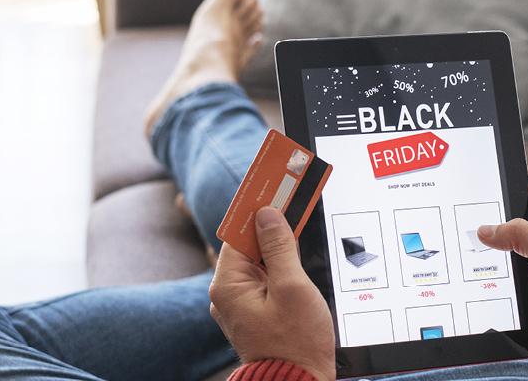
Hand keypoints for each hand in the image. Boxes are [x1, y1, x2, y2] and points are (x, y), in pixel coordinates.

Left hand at [211, 207, 335, 380]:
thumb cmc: (296, 343)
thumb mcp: (292, 287)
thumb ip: (279, 247)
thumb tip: (268, 214)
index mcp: (229, 286)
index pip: (238, 233)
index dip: (257, 208)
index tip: (272, 184)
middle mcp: (229, 295)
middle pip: (248, 245)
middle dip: (271, 224)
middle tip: (292, 197)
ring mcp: (241, 306)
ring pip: (259, 263)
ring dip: (278, 245)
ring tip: (298, 220)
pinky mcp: (257, 314)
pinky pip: (266, 280)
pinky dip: (281, 266)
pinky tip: (298, 256)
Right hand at [479, 180, 527, 380]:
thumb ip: (520, 233)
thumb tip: (487, 229)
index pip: (527, 191)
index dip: (504, 186)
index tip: (476, 189)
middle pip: (507, 224)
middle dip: (486, 225)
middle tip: (459, 225)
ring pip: (500, 256)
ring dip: (485, 259)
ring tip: (461, 255)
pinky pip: (501, 284)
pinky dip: (488, 284)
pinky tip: (472, 284)